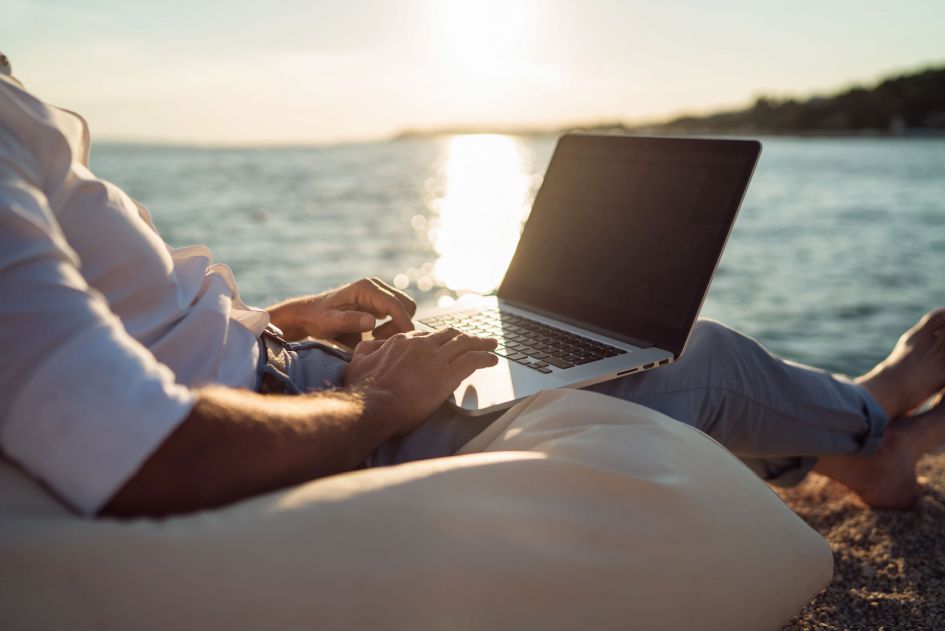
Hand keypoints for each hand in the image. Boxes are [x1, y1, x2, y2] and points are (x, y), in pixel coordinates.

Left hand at [267, 277, 416, 341]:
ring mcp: (379, 293)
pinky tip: (373, 334)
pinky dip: (393, 325)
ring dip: (396, 326)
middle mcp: (376, 286)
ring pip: (404, 309)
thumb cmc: (318, 319)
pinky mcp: (379, 302)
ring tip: (373, 338)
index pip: (396, 305)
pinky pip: (397, 313)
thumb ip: (350, 321)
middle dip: (400, 325)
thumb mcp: (330, 322)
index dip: (403, 324)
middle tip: (378, 340)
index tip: (402, 342)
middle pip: (406, 305)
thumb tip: (372, 322)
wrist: (310, 314)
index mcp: (367, 288)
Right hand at [345, 328, 497, 434]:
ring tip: (492, 345)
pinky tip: (493, 360)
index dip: (440, 340)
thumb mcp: (358, 361)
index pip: (427, 336)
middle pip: (450, 336)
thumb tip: (372, 346)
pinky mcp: (447, 375)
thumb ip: (366, 350)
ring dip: (481, 343)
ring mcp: (435, 359)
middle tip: (477, 339)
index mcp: (402, 342)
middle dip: (465, 336)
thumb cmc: (363, 389)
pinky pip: (473, 360)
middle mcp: (421, 346)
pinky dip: (485, 358)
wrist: (373, 405)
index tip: (448, 343)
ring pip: (465, 345)